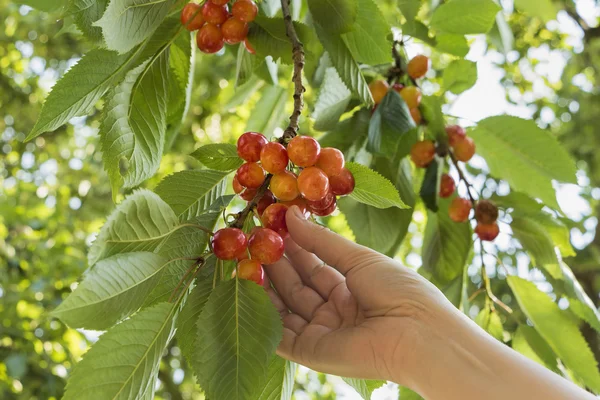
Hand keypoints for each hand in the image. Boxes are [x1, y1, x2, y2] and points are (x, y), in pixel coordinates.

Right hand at [263, 206, 451, 383]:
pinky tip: (247, 291)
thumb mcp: (358, 258)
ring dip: (265, 286)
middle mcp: (333, 311)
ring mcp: (321, 333)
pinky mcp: (311, 353)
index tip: (271, 227)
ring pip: (285, 309)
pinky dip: (263, 315)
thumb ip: (321, 240)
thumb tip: (292, 214)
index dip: (292, 248)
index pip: (312, 266)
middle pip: (296, 287)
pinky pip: (281, 334)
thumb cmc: (397, 290)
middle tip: (252, 241)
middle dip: (275, 264)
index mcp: (349, 289)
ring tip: (245, 260)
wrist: (417, 333)